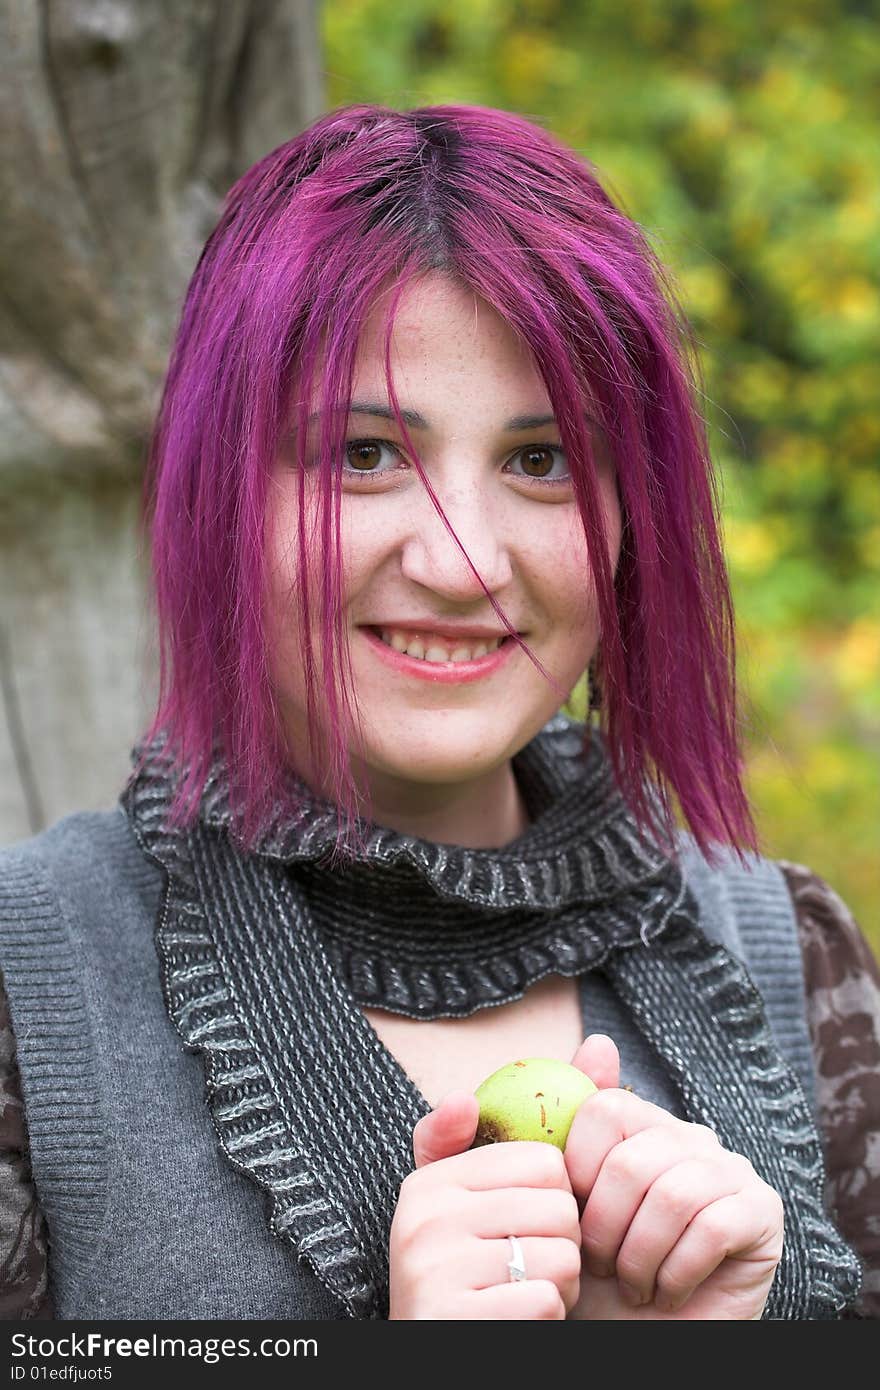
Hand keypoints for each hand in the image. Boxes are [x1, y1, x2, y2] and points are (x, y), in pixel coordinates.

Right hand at [388, 1092, 581, 1318]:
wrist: (436, 1357)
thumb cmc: (466, 1277)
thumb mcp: (463, 1206)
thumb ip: (481, 1143)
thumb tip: (477, 1092)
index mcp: (431, 1181)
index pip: (544, 1162)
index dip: (556, 1198)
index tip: (531, 1224)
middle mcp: (426, 1217)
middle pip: (559, 1208)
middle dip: (564, 1246)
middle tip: (534, 1268)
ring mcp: (436, 1269)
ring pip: (562, 1258)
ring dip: (562, 1287)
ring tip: (528, 1294)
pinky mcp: (456, 1318)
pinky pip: (546, 1302)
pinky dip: (548, 1318)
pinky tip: (521, 1321)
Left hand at [563, 1035, 784, 1319]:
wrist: (644, 1342)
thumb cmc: (603, 1275)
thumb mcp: (569, 1202)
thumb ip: (571, 1125)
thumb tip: (599, 1042)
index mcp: (644, 1124)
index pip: (605, 1109)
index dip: (578, 1168)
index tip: (572, 1216)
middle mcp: (692, 1137)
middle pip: (631, 1160)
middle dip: (603, 1228)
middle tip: (602, 1266)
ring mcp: (732, 1170)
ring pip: (671, 1196)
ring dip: (639, 1257)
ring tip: (634, 1284)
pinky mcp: (762, 1212)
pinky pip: (711, 1228)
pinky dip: (676, 1272)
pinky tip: (667, 1293)